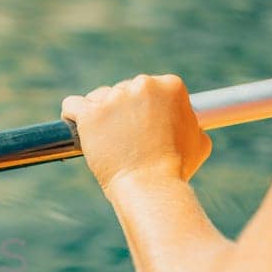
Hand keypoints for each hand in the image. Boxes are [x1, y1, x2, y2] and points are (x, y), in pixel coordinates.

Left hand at [61, 74, 211, 191]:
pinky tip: (76, 124)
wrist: (151, 186)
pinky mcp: (90, 114)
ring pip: (99, 97)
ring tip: (107, 139)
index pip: (151, 87)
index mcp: (170, 85)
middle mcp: (142, 84)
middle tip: (126, 138)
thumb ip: (191, 123)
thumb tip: (189, 119)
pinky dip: (72, 114)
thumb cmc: (177, 169)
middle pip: (124, 90)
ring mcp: (114, 98)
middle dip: (124, 111)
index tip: (145, 125)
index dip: (147, 107)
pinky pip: (72, 104)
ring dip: (101, 114)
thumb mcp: (199, 141)